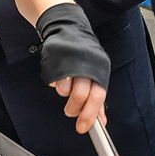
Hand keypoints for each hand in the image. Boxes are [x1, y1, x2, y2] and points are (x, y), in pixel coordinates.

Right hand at [35, 2, 110, 133]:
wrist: (66, 28)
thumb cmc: (83, 54)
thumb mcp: (95, 73)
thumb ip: (97, 97)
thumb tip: (100, 120)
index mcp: (99, 70)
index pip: (98, 96)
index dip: (90, 114)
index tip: (84, 127)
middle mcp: (85, 66)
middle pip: (81, 95)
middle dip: (75, 109)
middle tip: (71, 113)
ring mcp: (69, 63)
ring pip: (65, 90)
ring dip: (64, 95)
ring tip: (65, 88)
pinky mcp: (54, 61)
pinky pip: (54, 81)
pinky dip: (55, 84)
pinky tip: (59, 78)